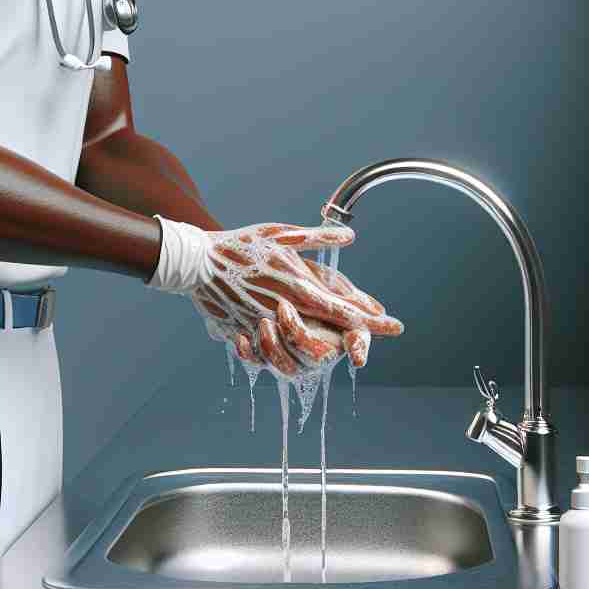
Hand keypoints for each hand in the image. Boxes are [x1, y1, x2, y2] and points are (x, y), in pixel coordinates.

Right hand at [152, 219, 402, 376]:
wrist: (195, 262)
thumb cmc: (240, 244)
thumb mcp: (281, 234)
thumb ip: (317, 238)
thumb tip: (349, 237)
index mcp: (294, 285)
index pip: (341, 308)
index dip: (370, 319)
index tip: (393, 325)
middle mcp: (281, 310)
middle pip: (325, 335)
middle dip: (351, 341)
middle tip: (366, 347)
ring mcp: (261, 325)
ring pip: (295, 351)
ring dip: (314, 353)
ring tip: (328, 352)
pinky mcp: (241, 333)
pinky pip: (266, 354)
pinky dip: (280, 354)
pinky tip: (287, 352)